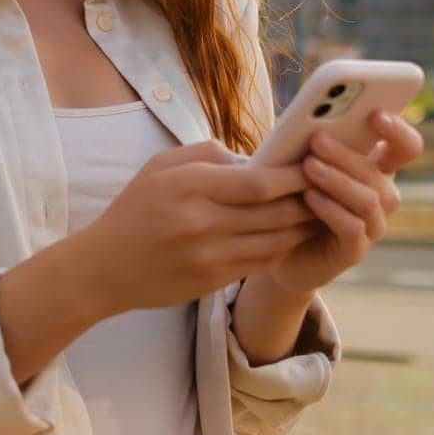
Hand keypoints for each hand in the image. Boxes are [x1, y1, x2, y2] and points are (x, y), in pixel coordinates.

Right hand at [77, 139, 320, 315]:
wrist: (104, 268)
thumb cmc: (135, 208)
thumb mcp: (162, 165)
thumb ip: (209, 153)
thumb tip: (253, 156)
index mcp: (190, 186)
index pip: (260, 182)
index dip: (295, 175)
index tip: (313, 165)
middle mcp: (202, 223)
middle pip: (276, 213)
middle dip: (308, 200)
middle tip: (329, 187)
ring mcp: (209, 257)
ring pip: (276, 241)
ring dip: (302, 227)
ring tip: (318, 211)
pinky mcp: (213, 281)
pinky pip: (261, 263)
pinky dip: (281, 248)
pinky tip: (291, 235)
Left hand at [263, 109, 423, 294]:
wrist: (281, 247)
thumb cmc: (295, 193)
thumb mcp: (307, 162)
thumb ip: (318, 143)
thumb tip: (311, 120)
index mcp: (379, 167)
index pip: (407, 146)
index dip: (398, 130)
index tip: (376, 113)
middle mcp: (384, 195)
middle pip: (378, 172)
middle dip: (346, 153)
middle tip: (317, 138)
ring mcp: (373, 225)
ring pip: (367, 199)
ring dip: (336, 179)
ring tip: (308, 166)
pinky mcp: (356, 250)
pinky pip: (352, 228)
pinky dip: (330, 209)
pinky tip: (309, 197)